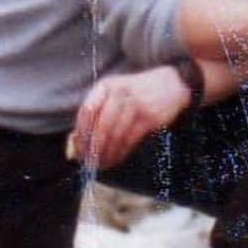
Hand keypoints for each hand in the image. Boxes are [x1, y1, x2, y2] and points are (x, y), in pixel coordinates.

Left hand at [70, 66, 191, 169]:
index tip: (79, 149)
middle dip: (93, 148)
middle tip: (89, 162)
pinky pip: (129, 140)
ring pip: (115, 136)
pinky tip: (115, 159)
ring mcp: (135, 105)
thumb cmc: (136, 92)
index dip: (81, 133)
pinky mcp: (149, 118)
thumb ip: (96, 112)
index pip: (87, 111)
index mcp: (106, 86)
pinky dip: (120, 153)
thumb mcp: (114, 92)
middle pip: (100, 126)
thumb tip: (76, 142)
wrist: (171, 83)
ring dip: (106, 154)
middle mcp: (119, 93)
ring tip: (102, 164)